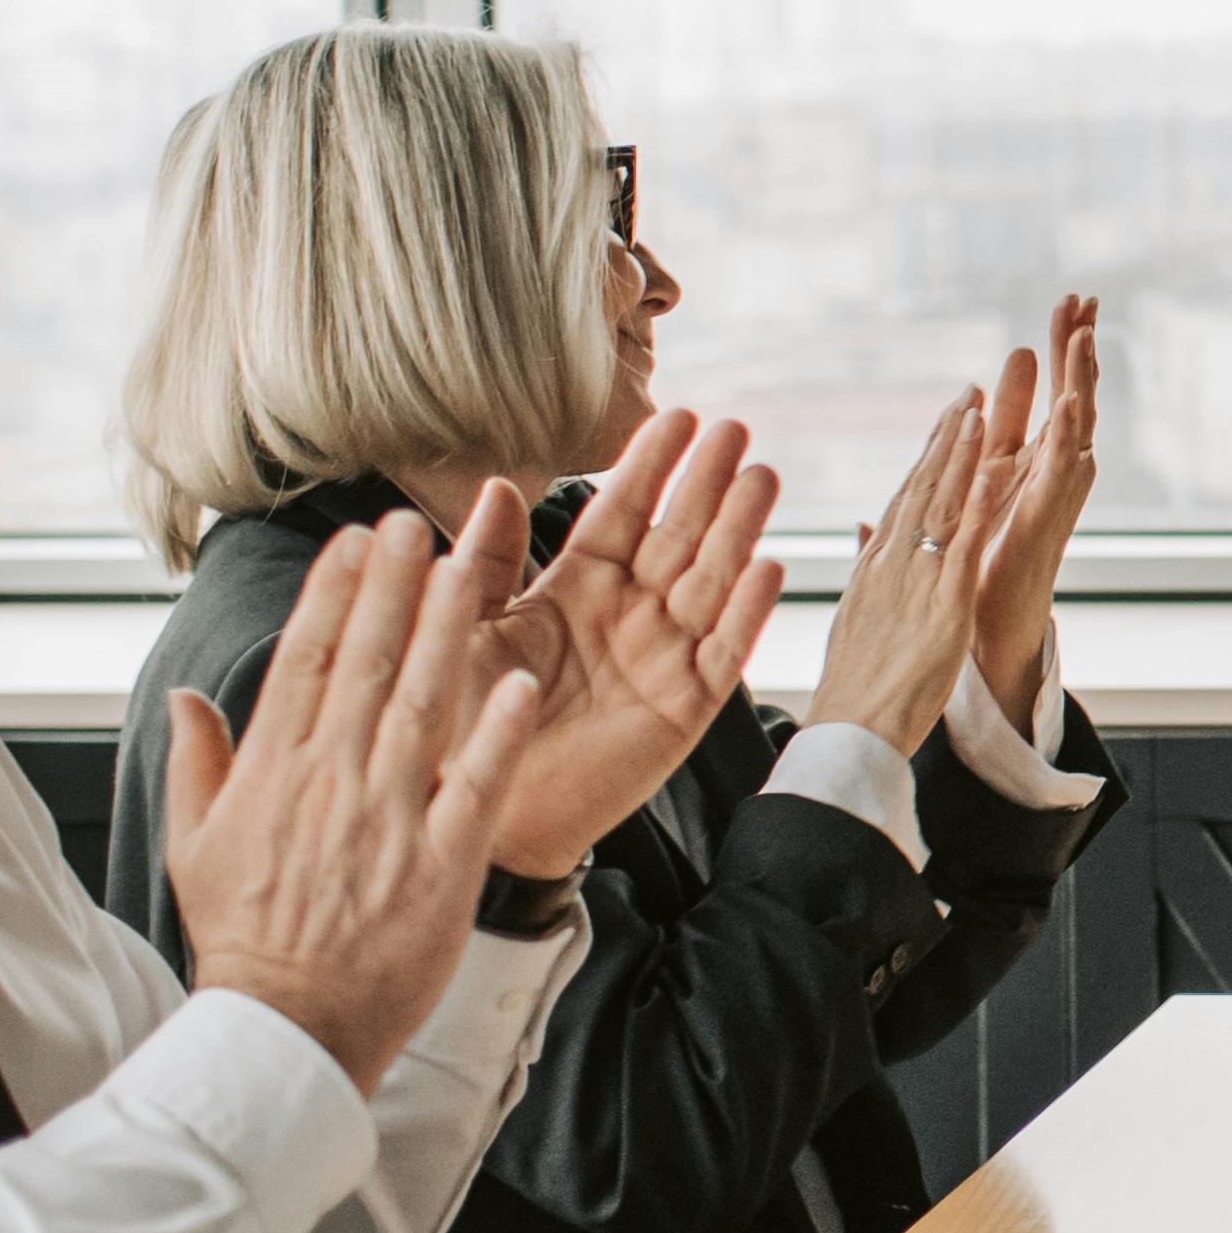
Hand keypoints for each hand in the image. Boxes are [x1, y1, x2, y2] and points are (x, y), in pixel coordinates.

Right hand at [163, 506, 542, 1091]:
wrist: (285, 1027)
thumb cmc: (245, 937)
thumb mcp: (194, 846)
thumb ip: (198, 763)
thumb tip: (190, 696)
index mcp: (274, 772)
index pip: (306, 661)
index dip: (334, 594)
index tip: (355, 542)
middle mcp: (331, 783)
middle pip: (367, 665)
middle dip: (392, 587)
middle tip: (412, 522)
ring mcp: (388, 821)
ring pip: (422, 707)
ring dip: (447, 634)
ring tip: (468, 569)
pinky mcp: (441, 866)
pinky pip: (474, 787)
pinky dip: (497, 735)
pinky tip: (522, 684)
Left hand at [474, 411, 787, 874]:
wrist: (484, 817)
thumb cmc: (462, 726)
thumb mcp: (463, 631)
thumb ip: (485, 564)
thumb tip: (496, 487)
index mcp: (574, 591)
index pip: (619, 514)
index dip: (648, 467)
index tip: (676, 416)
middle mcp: (626, 616)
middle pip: (677, 536)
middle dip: (706, 483)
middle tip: (734, 428)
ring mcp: (661, 660)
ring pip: (710, 582)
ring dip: (737, 531)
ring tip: (761, 477)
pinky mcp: (684, 709)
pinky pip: (724, 654)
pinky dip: (746, 613)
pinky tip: (769, 566)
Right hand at [808, 388, 992, 755]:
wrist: (849, 728)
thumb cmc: (855, 685)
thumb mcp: (858, 617)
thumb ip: (868, 572)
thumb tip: (866, 538)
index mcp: (875, 566)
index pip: (905, 498)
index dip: (927, 456)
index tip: (945, 420)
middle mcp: (892, 562)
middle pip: (921, 487)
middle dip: (945, 438)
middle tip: (967, 394)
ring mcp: (916, 580)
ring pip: (942, 504)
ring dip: (961, 454)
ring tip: (979, 408)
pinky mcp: (943, 605)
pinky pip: (963, 546)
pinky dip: (978, 505)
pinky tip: (994, 471)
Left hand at [963, 294, 1098, 726]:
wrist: (984, 640)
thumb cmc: (975, 583)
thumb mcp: (957, 517)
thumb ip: (949, 482)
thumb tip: (927, 455)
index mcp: (1027, 470)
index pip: (1047, 394)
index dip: (1057, 349)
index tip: (1069, 302)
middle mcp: (1048, 480)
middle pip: (1069, 400)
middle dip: (1075, 349)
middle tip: (1085, 297)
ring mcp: (1050, 502)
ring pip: (1072, 430)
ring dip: (1079, 382)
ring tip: (1086, 335)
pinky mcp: (1042, 527)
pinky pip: (1056, 478)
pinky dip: (1065, 441)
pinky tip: (1070, 405)